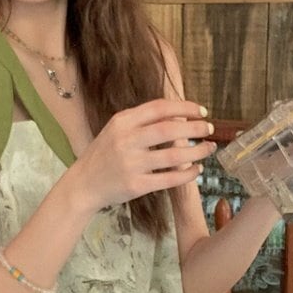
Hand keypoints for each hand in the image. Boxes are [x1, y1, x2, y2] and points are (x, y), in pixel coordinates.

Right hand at [71, 98, 215, 212]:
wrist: (83, 184)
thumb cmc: (104, 154)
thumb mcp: (117, 130)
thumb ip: (143, 121)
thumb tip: (181, 114)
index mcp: (122, 121)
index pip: (159, 108)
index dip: (185, 107)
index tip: (202, 111)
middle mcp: (126, 140)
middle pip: (170, 129)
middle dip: (195, 128)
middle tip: (210, 129)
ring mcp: (131, 164)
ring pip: (174, 156)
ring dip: (197, 151)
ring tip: (209, 149)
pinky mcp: (136, 186)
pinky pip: (170, 179)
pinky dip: (188, 174)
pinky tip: (196, 170)